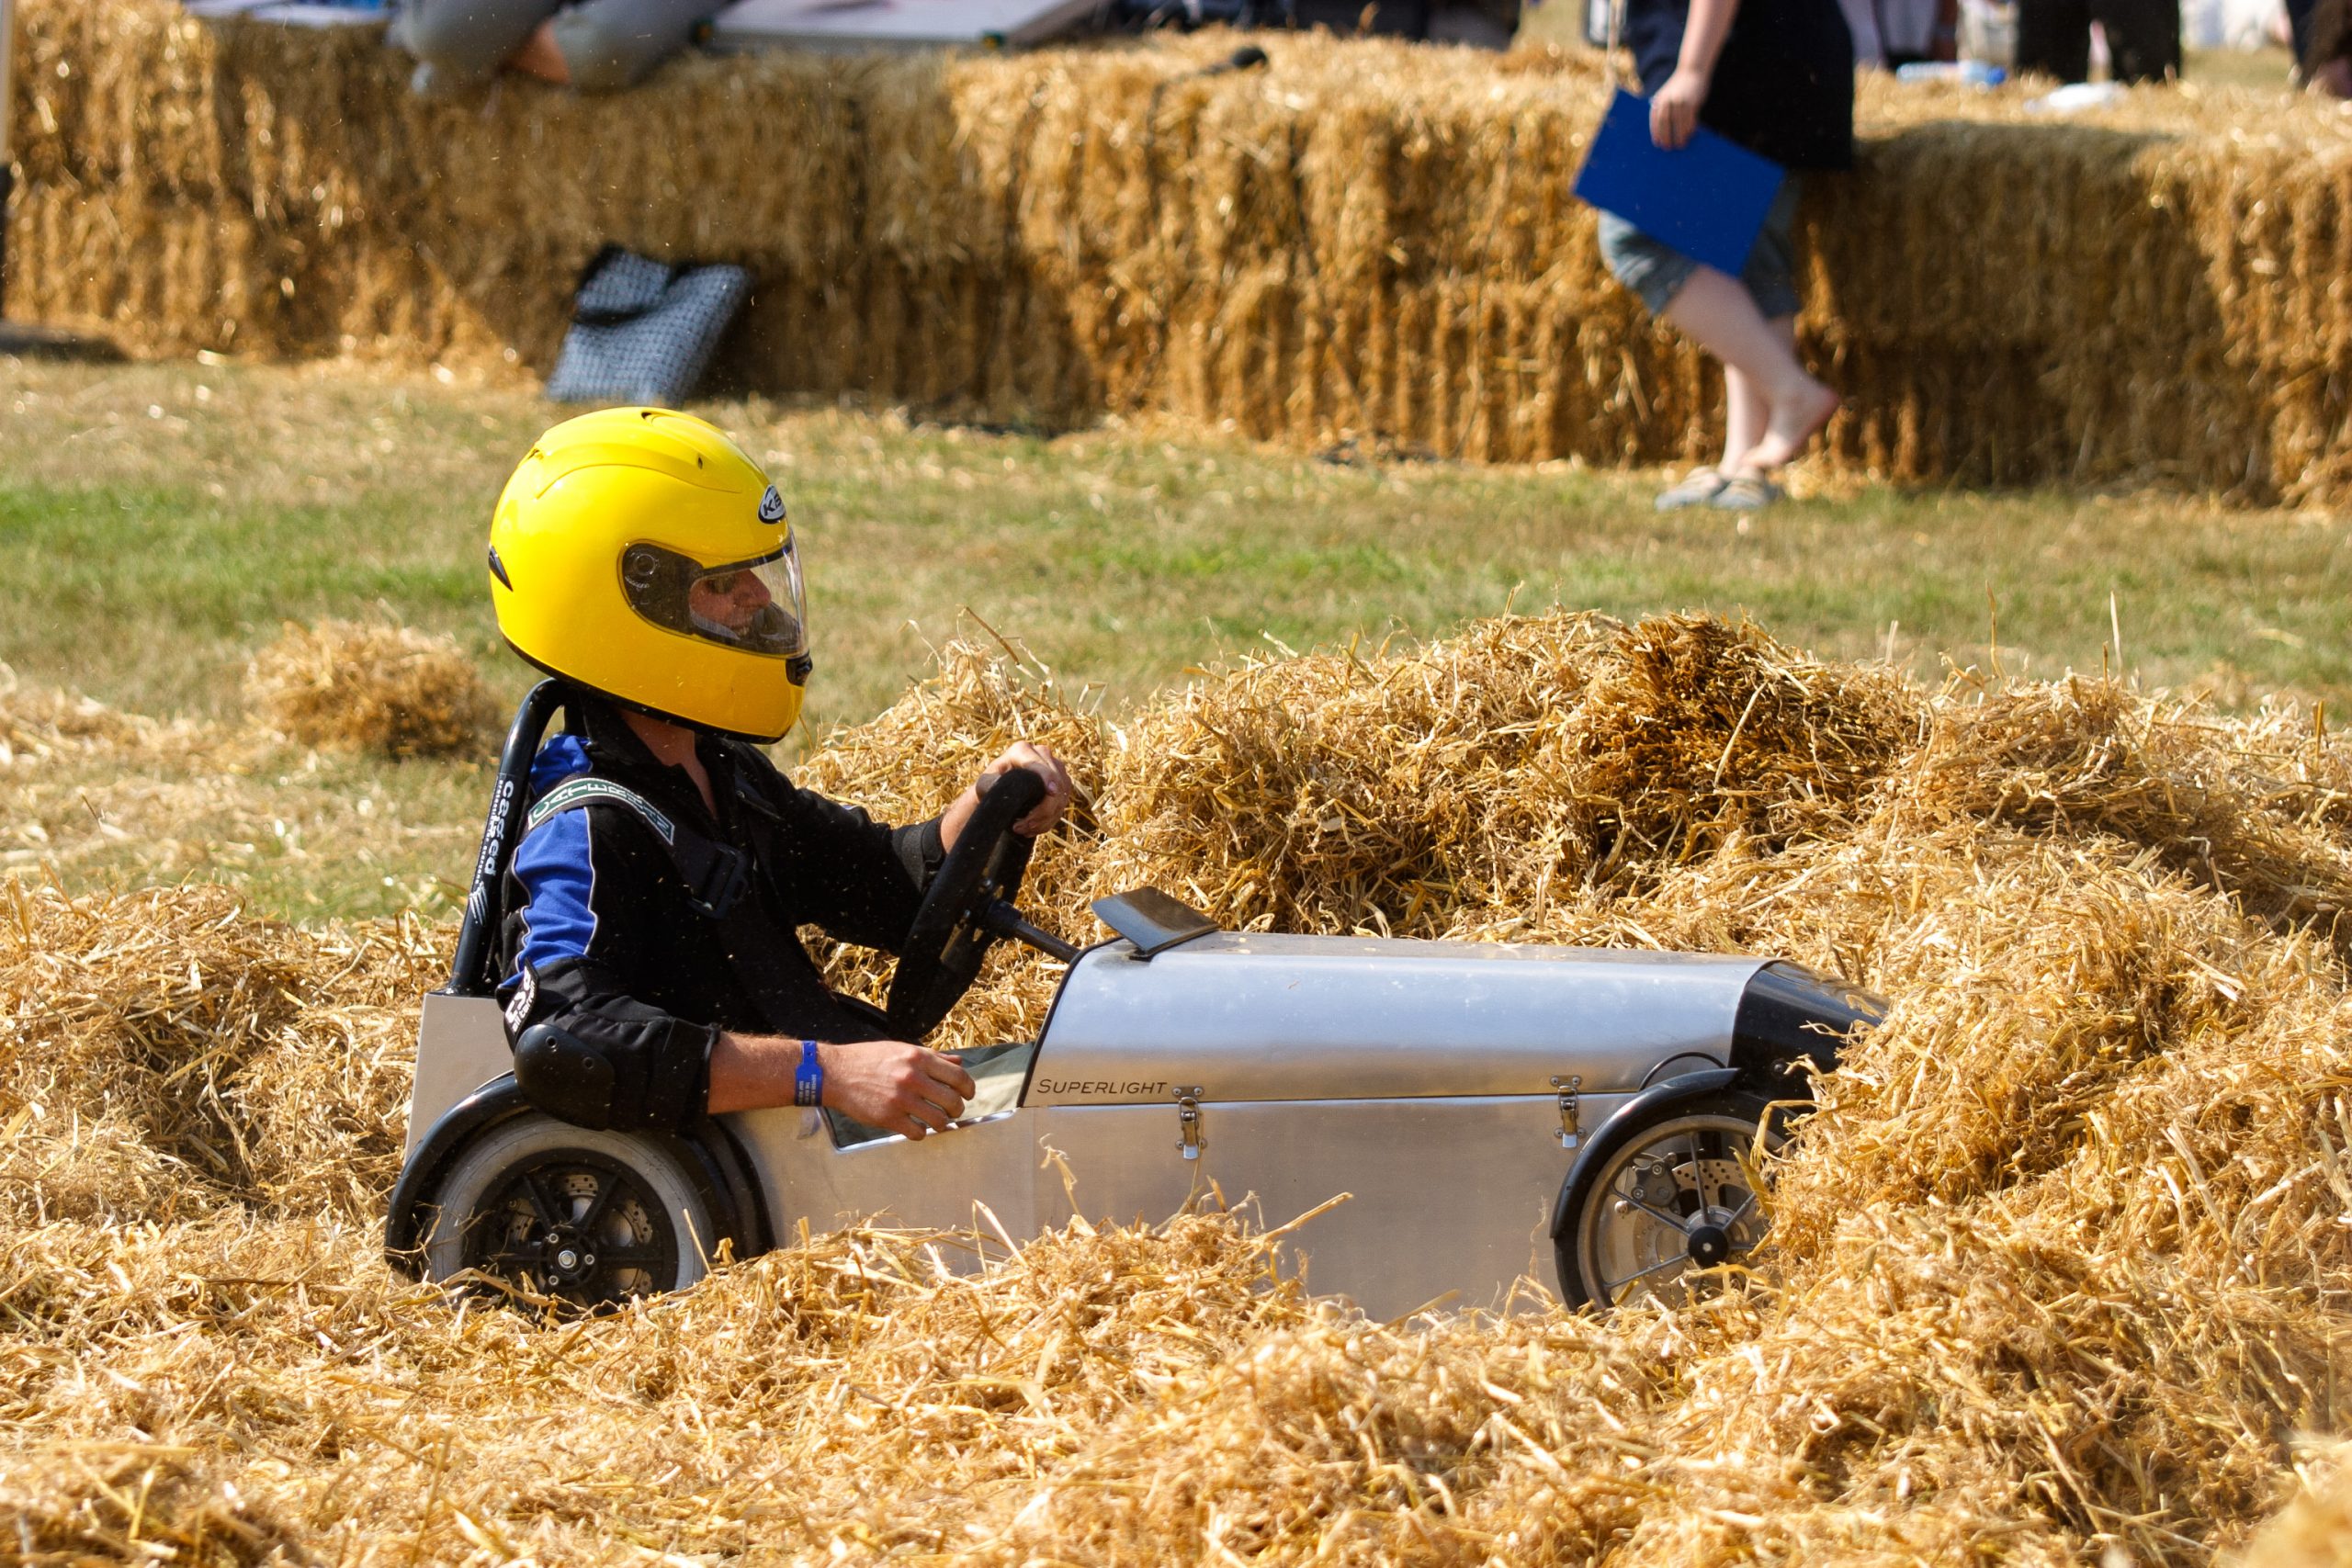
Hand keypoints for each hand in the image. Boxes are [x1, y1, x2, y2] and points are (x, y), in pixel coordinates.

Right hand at [819, 1040, 975, 1138]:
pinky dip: (920, 1133)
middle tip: (953, 1111)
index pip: (958, 1076)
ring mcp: (901, 1099)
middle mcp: (913, 1077)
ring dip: (942, 1124)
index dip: (968, 1088)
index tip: (967, 1095)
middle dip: (957, 1109)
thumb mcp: (902, 1049)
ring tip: (937, 1122)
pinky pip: (917, 1133)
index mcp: (918, 1058)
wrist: (835, 1072)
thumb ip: (932, 1057)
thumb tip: (959, 1063)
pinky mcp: (889, 1117)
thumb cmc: (869, 1059)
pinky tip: (916, 1129)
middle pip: (952, 1100)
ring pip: (939, 1120)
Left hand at [944, 741, 1073, 845]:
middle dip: (1044, 809)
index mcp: (1021, 750)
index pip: (1039, 764)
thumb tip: (999, 784)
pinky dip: (1051, 819)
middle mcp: (1042, 754)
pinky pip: (1064, 802)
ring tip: (1026, 830)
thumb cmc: (989, 787)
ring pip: (1061, 795)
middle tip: (1025, 827)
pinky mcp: (1063, 781)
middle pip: (1055, 781)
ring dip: (1046, 818)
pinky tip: (1035, 827)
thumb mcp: (984, 785)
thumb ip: (989, 784)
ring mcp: (1056, 767)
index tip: (1051, 793)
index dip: (1048, 777)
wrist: (1000, 793)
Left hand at [1649, 67, 1709, 149]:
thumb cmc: (1679, 86)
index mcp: (1660, 99)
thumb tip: (1665, 129)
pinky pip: (1690, 119)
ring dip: (1679, 135)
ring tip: (1681, 144)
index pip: (1655, 119)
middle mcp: (1668, 100)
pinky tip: (1689, 134)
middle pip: (1665, 123)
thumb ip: (1665, 108)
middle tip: (1668, 148)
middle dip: (1666, 136)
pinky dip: (1689, 128)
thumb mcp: (1667, 94)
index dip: (1656, 132)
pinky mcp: (1692, 102)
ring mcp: (1680, 101)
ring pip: (1678, 122)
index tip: (1657, 143)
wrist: (1692, 71)